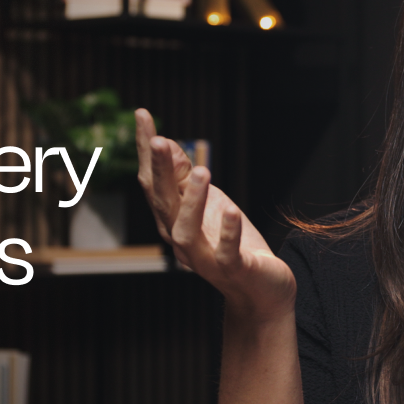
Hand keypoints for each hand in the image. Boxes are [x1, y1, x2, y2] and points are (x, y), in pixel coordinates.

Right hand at [134, 109, 295, 320]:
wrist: (260, 289)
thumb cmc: (232, 242)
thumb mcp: (209, 203)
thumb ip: (185, 178)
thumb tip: (165, 144)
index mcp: (173, 219)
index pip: (154, 181)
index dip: (146, 150)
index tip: (142, 114)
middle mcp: (180, 239)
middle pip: (163, 203)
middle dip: (159, 171)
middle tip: (157, 140)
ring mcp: (205, 258)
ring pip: (185, 232)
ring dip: (192, 201)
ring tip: (204, 172)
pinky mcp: (232, 270)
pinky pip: (225, 253)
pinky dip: (227, 233)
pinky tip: (232, 211)